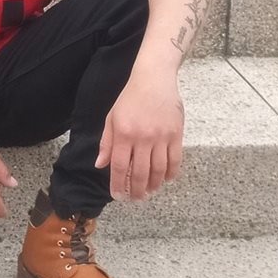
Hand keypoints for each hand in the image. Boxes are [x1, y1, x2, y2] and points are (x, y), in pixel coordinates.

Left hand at [94, 75, 183, 200]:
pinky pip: (175, 161)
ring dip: (154, 185)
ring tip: (150, 191)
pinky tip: (165, 180)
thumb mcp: (112, 117)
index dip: (119, 185)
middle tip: (136, 198)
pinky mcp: (176, 135)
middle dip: (137, 190)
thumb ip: (107, 143)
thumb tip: (100, 164)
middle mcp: (142, 137)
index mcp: (124, 133)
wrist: (154, 79)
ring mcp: (161, 137)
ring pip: (159, 170)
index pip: (120, 167)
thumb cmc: (130, 98)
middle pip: (141, 173)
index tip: (119, 196)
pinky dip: (170, 174)